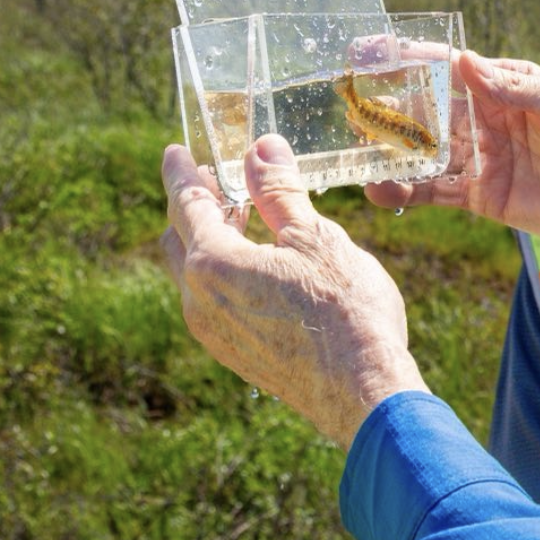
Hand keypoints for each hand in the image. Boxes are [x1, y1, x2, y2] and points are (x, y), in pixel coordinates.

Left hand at [161, 135, 426, 448]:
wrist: (364, 392)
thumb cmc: (345, 310)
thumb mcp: (315, 237)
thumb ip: (280, 192)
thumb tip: (260, 147)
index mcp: (213, 264)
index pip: (186, 204)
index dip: (181, 173)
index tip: (175, 152)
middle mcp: (199, 302)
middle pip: (180, 240)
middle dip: (194, 206)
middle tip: (217, 181)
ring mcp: (215, 334)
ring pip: (196, 275)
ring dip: (211, 241)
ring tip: (244, 220)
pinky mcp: (237, 355)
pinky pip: (214, 302)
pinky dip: (225, 272)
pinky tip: (261, 267)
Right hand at [368, 54, 539, 255]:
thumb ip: (516, 88)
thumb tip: (464, 61)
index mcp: (508, 88)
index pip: (453, 70)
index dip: (413, 60)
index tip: (373, 51)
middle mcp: (488, 121)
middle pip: (429, 110)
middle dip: (389, 105)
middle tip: (348, 101)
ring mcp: (483, 159)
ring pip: (425, 152)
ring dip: (390, 149)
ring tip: (352, 146)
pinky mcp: (484, 197)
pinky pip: (436, 192)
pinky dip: (406, 192)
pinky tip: (378, 190)